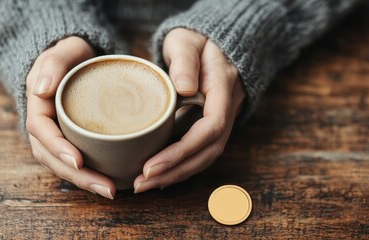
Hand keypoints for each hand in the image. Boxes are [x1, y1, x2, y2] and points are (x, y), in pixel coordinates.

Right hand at [26, 36, 114, 198]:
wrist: (78, 60)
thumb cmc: (72, 55)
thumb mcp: (63, 51)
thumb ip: (54, 63)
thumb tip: (41, 89)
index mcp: (39, 105)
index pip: (41, 131)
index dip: (58, 148)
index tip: (78, 161)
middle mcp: (45, 125)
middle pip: (53, 157)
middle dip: (78, 176)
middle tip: (106, 188)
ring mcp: (58, 134)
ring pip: (64, 164)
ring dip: (86, 181)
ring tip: (110, 191)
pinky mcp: (73, 139)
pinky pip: (77, 160)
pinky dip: (91, 173)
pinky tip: (111, 181)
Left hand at [133, 28, 245, 192]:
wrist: (216, 43)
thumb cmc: (198, 40)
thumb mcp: (187, 41)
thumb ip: (185, 60)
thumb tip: (185, 88)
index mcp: (223, 89)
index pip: (210, 128)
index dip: (183, 151)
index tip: (152, 165)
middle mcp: (227, 109)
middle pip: (208, 151)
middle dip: (176, 171)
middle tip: (141, 183)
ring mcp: (222, 118)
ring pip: (206, 156)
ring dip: (177, 174)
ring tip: (145, 184)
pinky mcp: (211, 124)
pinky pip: (201, 150)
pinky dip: (181, 166)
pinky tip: (160, 175)